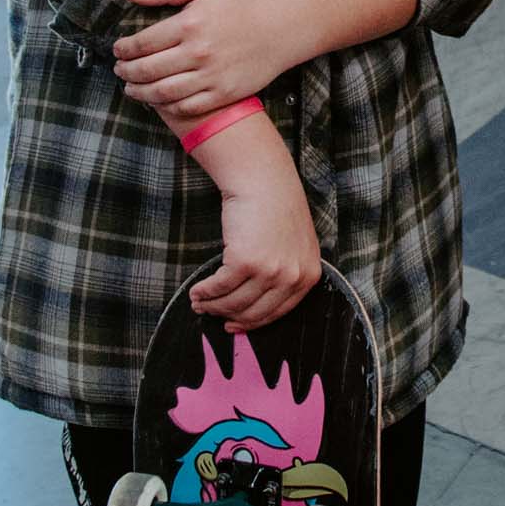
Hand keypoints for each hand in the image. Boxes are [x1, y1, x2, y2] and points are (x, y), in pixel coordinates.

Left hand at [115, 0, 302, 115]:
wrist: (281, 29)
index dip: (124, 50)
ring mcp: (211, 77)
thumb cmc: (240, 5)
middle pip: (147, 71)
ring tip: (132, 89)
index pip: (142, 44)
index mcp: (190, 25)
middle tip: (120, 71)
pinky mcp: (223, 94)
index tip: (118, 51)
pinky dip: (166, 107)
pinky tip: (158, 100)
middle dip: (126, 73)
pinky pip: (186, 107)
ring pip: (162, 93)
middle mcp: (198, 53)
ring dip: (140, 93)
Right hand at [189, 118, 322, 327]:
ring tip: (199, 303)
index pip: (277, 313)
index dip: (252, 322)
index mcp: (308, 276)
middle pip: (254, 312)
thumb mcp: (294, 245)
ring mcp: (269, 271)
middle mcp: (292, 277)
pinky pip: (220, 287)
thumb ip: (284, 273)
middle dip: (228, 316)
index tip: (236, 325)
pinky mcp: (245, 262)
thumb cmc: (276, 208)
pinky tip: (196, 292)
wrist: (264, 180)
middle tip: (211, 314)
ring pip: (234, 302)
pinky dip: (204, 292)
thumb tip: (255, 303)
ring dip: (212, 305)